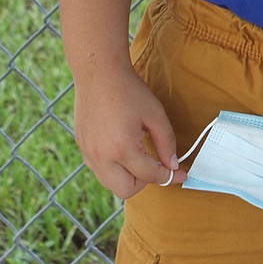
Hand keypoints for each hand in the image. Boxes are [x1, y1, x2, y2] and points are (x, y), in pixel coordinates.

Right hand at [73, 65, 186, 198]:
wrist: (98, 73)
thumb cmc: (129, 90)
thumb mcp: (155, 114)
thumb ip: (166, 142)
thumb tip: (172, 165)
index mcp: (122, 148)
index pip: (149, 175)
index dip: (169, 177)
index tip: (180, 175)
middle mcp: (101, 156)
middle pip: (126, 191)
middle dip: (144, 182)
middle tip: (155, 165)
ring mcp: (88, 153)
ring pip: (109, 184)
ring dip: (127, 177)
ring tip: (139, 157)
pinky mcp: (82, 147)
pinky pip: (99, 170)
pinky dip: (113, 169)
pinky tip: (122, 150)